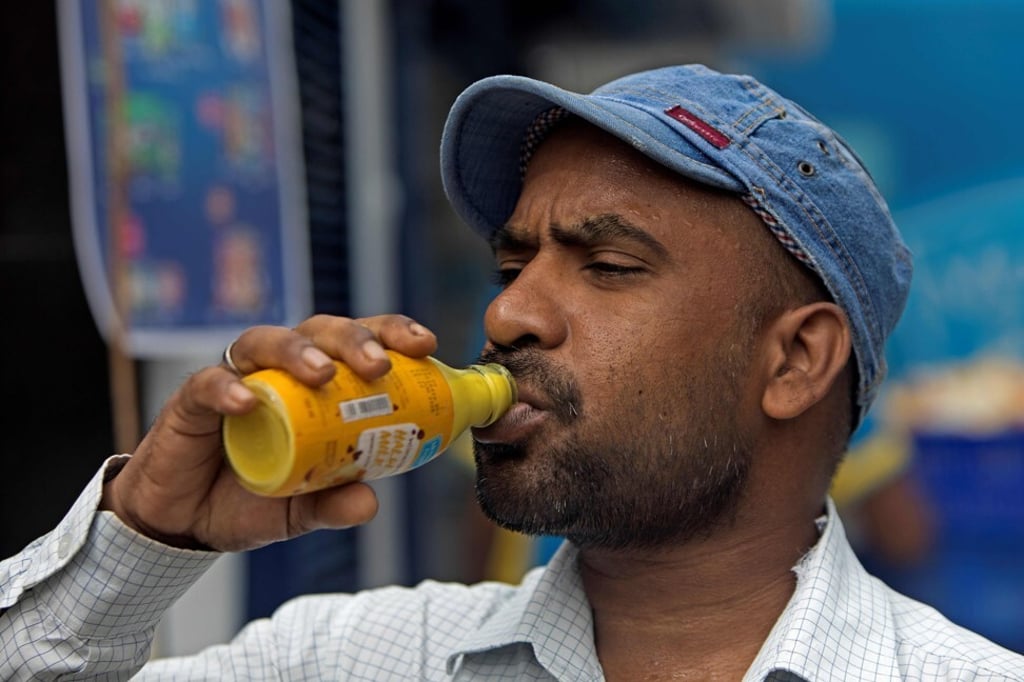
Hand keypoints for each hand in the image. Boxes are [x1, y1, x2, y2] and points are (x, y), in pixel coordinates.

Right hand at [100, 314, 437, 551]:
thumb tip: (369, 504)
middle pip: (320, 331)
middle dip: (354, 340)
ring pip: (266, 342)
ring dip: (297, 352)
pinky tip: (245, 403)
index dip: (391, 335)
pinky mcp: (192, 401)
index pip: (358, 343)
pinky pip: (209, 384)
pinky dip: (227, 389)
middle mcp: (280, 371)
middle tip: (377, 366)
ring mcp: (237, 379)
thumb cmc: (249, 498)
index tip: (425, 346)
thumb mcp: (301, 509)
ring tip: (321, 374)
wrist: (184, 520)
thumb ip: (333, 504)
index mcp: (318, 385)